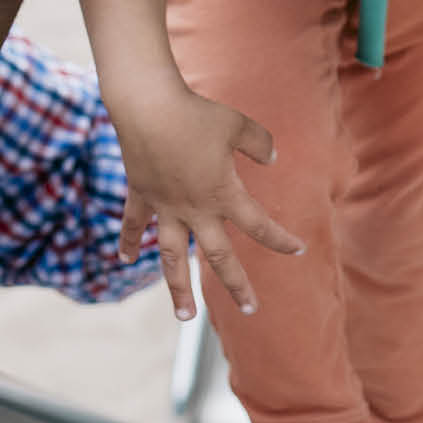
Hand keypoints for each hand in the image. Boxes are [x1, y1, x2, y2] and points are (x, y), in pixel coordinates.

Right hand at [113, 87, 304, 319]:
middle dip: (236, 285)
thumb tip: (273, 158)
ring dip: (178, 289)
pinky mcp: (140, 194)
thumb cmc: (197, 114)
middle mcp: (194, 209)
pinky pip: (132, 223)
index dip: (281, 240)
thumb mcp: (239, 125)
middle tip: (250, 310)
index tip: (298, 250)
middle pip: (218, 257)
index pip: (259, 226)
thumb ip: (260, 143)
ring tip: (185, 316)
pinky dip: (127, 240)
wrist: (149, 106)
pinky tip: (124, 259)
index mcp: (223, 194)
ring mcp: (164, 206)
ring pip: (171, 258)